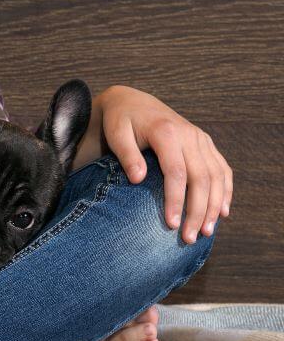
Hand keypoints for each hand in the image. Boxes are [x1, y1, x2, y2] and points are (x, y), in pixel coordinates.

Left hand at [99, 85, 232, 243]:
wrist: (132, 103)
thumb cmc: (120, 121)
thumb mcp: (116, 134)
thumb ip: (127, 155)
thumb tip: (138, 179)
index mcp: (167, 132)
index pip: (176, 172)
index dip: (176, 200)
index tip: (171, 224)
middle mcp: (189, 135)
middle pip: (201, 178)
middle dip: (197, 210)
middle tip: (189, 237)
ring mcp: (201, 139)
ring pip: (216, 176)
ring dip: (215, 206)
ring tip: (206, 232)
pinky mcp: (205, 143)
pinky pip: (222, 169)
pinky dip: (225, 191)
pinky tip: (223, 212)